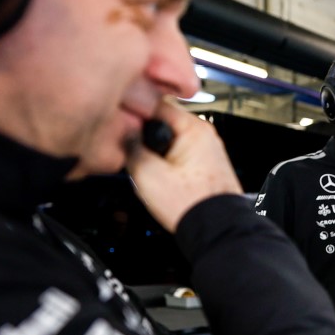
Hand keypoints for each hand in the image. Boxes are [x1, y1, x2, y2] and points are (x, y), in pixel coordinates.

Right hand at [127, 99, 243, 231]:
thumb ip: (130, 145)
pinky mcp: (204, 163)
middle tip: (132, 152)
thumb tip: (121, 131)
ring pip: (168, 137)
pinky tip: (161, 176)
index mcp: (194, 128)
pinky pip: (177, 152)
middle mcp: (204, 133)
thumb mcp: (147, 174)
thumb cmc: (191, 206)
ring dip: (154, 149)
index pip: (154, 102)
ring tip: (148, 168)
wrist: (215, 232)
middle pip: (161, 120)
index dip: (132, 113)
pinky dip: (166, 160)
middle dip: (143, 134)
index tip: (119, 125)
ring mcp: (206, 148)